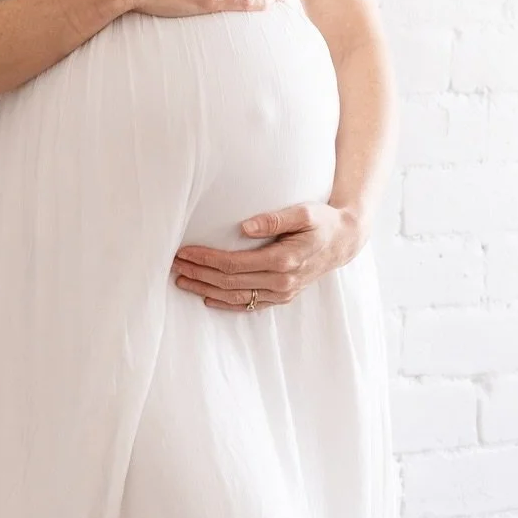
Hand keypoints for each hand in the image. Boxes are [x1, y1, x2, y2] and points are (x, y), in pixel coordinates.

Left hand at [171, 202, 367, 308]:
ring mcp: (282, 293)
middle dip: (199, 273)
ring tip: (182, 280)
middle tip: (173, 265)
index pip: (233, 264)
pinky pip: (249, 305)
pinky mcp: (282, 297)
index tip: (184, 251)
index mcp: (283, 261)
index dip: (206, 258)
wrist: (344, 242)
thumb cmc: (322, 222)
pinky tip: (207, 298)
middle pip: (229, 282)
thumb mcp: (304, 212)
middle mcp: (281, 282)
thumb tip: (244, 226)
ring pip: (235, 297)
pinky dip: (226, 304)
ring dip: (205, 290)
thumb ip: (274, 218)